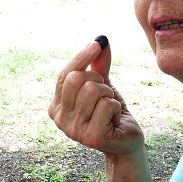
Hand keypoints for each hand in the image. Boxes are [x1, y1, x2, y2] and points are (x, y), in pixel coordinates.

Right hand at [49, 41, 143, 155]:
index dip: (81, 57)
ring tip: (110, 106)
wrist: (126, 140)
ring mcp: (74, 131)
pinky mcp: (92, 137)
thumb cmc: (110, 112)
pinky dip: (115, 106)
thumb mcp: (102, 85)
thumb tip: (100, 40)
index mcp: (56, 106)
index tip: (97, 44)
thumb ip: (98, 64)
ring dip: (109, 93)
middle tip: (106, 91)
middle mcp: (60, 119)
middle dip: (98, 78)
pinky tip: (114, 118)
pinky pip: (106, 104)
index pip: (64, 75)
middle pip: (76, 79)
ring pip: (93, 90)